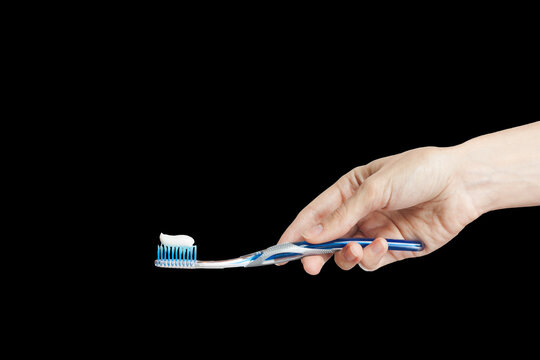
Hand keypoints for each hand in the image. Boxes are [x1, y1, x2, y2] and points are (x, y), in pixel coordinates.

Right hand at [277, 146, 479, 273]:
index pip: (315, 213)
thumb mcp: (375, 188)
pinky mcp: (395, 249)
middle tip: (309, 265)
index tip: (280, 249)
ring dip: (346, 256)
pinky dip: (374, 257)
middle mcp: (359, 212)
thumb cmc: (419, 172)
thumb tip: (311, 234)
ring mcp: (376, 231)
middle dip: (316, 253)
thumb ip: (343, 215)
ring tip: (355, 250)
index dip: (296, 231)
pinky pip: (374, 261)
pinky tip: (383, 244)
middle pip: (327, 239)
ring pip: (347, 254)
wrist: (462, 183)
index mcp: (349, 190)